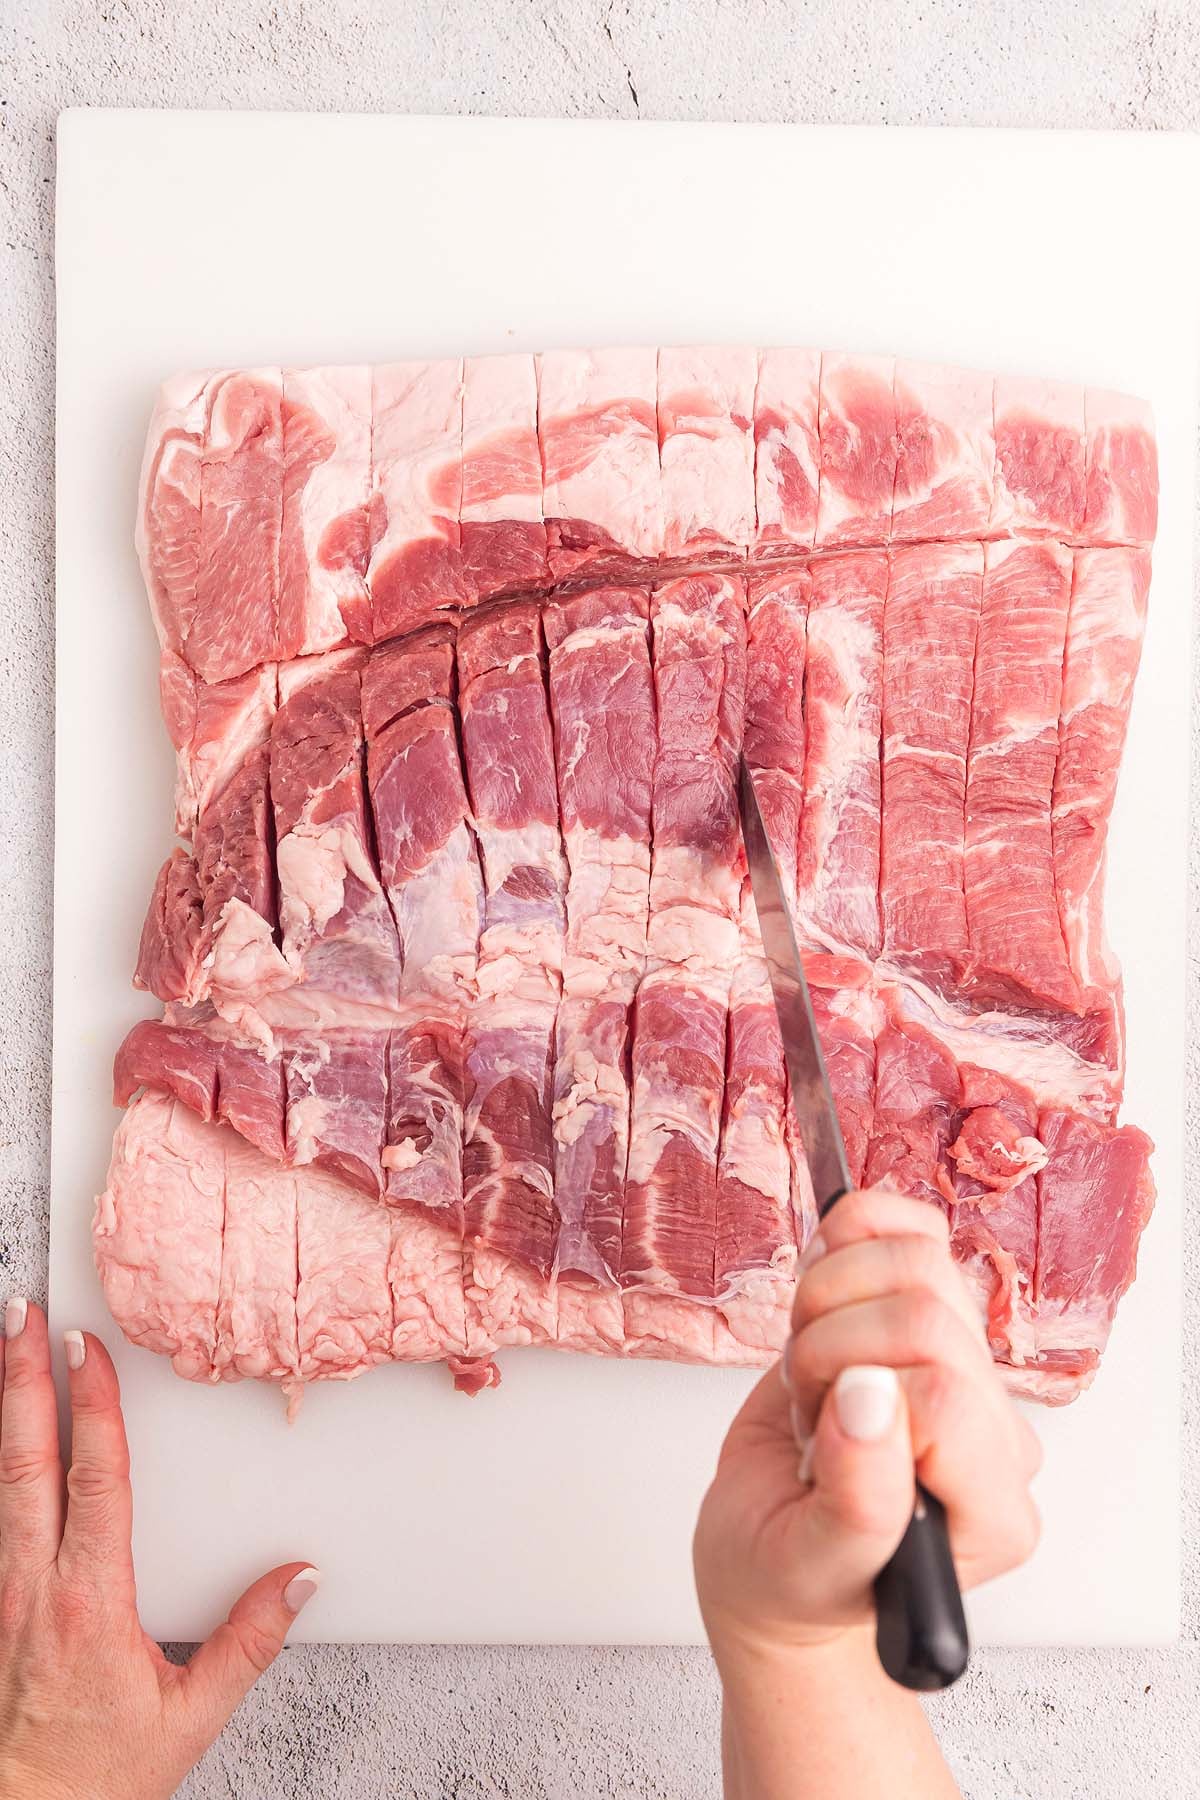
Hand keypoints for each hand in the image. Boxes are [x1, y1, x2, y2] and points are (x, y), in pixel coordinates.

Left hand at [0, 1299, 318, 1799]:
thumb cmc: (97, 1778)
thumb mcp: (189, 1720)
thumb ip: (247, 1644)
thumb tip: (299, 1578)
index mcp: (88, 1602)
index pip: (92, 1479)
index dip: (91, 1407)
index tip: (86, 1346)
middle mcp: (32, 1588)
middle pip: (24, 1462)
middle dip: (22, 1381)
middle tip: (21, 1314)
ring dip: (2, 1410)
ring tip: (5, 1349)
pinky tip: (0, 1437)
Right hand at [694, 1186, 1041, 1660]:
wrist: (774, 1557)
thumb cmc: (795, 1578)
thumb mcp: (808, 1568)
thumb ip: (856, 1501)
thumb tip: (869, 1395)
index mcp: (992, 1510)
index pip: (943, 1395)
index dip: (855, 1393)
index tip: (816, 1438)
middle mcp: (995, 1432)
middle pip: (925, 1313)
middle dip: (830, 1348)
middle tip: (808, 1411)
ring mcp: (963, 1365)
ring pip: (915, 1260)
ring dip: (829, 1304)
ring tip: (813, 1378)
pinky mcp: (928, 1311)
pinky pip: (910, 1227)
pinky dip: (847, 1237)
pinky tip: (820, 1304)